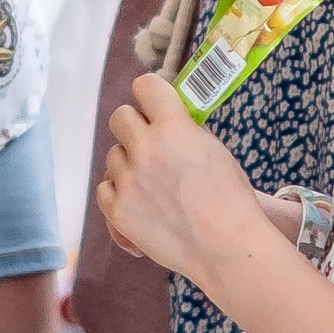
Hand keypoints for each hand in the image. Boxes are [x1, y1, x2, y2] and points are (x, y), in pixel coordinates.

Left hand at [96, 71, 286, 285]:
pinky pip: (104, 187)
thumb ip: (184, 129)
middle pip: (120, 117)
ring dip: (129, 163)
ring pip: (113, 155)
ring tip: (154, 183)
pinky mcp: (118, 210)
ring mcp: (128, 180)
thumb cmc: (229, 198)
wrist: (226, 246)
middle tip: (151, 142)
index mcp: (173, 128)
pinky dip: (119, 191)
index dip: (150, 93)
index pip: (145, 86)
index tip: (154, 103)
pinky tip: (140, 200)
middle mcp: (145, 149)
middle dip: (135, 126)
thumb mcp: (214, 148)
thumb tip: (165, 118)